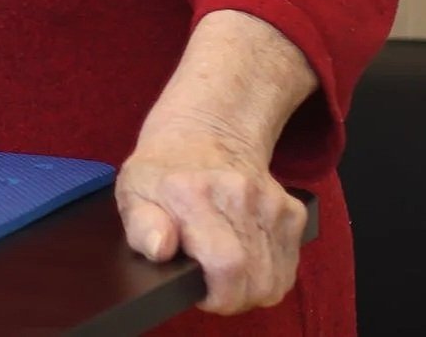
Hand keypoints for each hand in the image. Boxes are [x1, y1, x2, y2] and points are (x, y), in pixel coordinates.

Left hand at [115, 120, 306, 314]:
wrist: (207, 128)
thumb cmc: (163, 168)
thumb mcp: (132, 191)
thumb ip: (141, 225)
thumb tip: (162, 249)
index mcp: (193, 193)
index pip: (226, 265)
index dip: (216, 295)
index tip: (199, 291)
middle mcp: (238, 195)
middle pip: (256, 280)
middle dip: (233, 297)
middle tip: (211, 286)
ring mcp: (271, 203)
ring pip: (276, 280)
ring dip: (252, 288)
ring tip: (226, 273)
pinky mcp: (293, 211)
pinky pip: (289, 267)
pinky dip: (269, 274)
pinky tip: (246, 259)